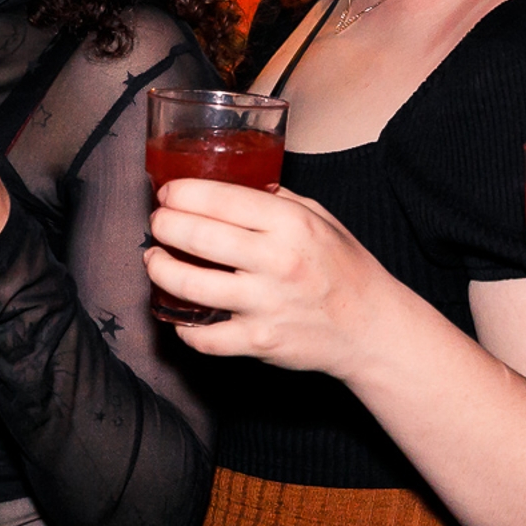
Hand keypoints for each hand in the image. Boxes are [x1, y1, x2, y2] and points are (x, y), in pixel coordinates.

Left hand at [143, 178, 403, 379]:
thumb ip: (278, 200)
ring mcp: (266, 304)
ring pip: (190, 286)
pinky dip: (182, 327)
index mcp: (291, 223)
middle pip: (196, 237)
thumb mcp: (321, 218)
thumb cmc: (344, 268)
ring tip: (154, 260)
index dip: (183, 193)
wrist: (372, 327)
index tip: (168, 193)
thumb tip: (232, 184)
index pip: (221, 199)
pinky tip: (177, 314)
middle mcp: (277, 261)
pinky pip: (204, 337)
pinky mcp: (260, 341)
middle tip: (156, 222)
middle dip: (164, 225)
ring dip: (160, 270)